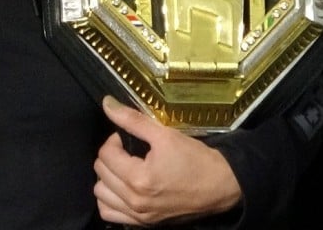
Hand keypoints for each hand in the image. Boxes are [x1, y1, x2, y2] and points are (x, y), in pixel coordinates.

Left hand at [94, 96, 241, 226]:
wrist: (221, 186)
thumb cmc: (195, 159)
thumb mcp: (164, 134)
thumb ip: (132, 120)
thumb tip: (106, 104)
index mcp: (139, 178)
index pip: (105, 154)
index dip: (113, 140)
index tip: (127, 138)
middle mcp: (135, 201)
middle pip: (101, 173)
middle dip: (110, 156)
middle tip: (127, 151)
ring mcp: (139, 216)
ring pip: (101, 195)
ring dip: (107, 178)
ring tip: (123, 169)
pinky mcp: (144, 224)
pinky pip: (110, 214)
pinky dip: (110, 200)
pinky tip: (122, 189)